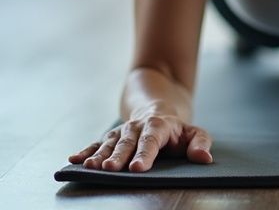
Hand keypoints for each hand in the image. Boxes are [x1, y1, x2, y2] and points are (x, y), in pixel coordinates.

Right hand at [68, 114, 213, 171]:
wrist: (157, 109)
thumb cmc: (177, 129)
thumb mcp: (194, 132)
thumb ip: (200, 143)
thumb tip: (204, 158)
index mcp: (158, 126)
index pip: (151, 141)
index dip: (144, 154)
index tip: (137, 169)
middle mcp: (136, 128)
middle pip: (127, 143)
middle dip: (118, 156)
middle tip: (109, 169)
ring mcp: (122, 132)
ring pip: (109, 143)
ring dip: (98, 155)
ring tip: (90, 167)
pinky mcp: (111, 138)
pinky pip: (96, 144)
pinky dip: (85, 151)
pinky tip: (74, 160)